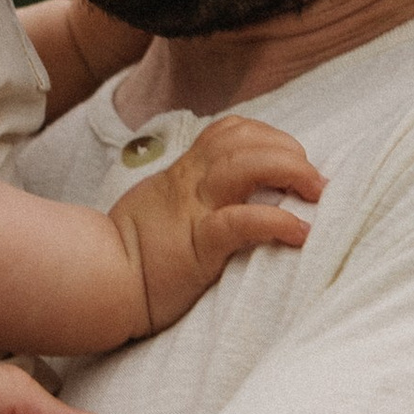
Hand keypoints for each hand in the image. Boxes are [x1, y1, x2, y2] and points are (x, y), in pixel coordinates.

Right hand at [111, 115, 323, 333]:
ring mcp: (192, 211)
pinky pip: (240, 221)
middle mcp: (189, 183)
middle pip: (245, 140)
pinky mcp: (196, 245)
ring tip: (317, 194)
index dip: (268, 136)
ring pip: (246, 165)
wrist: (96, 282)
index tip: (293, 160)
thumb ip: (189, 196)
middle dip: (290, 151)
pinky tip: (299, 232)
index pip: (230, 131)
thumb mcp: (159, 208)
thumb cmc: (131, 253)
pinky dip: (277, 221)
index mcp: (183, 174)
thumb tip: (229, 198)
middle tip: (316, 181)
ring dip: (291, 172)